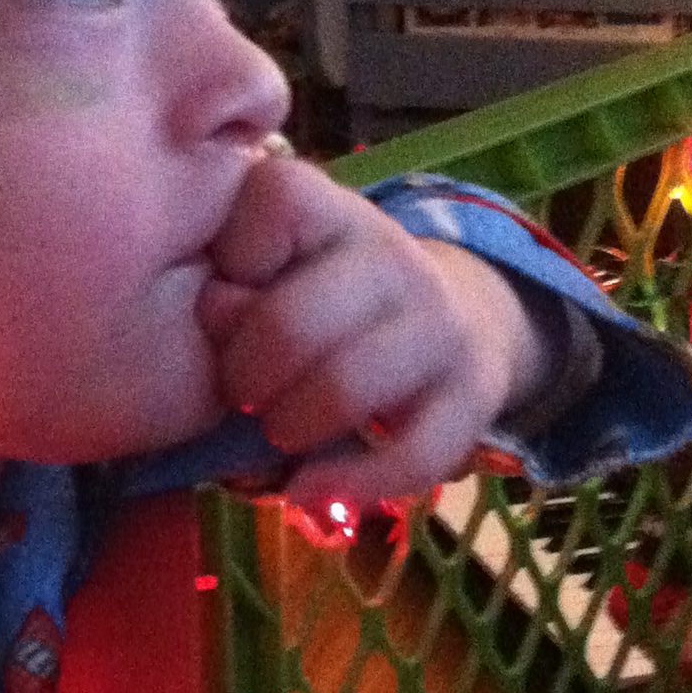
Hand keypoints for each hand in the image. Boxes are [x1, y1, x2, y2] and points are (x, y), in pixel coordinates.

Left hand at [200, 151, 554, 518]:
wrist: (444, 319)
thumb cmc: (318, 298)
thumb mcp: (263, 267)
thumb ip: (225, 277)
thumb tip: (215, 308)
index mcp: (326, 207)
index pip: (273, 201)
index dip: (228, 266)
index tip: (225, 300)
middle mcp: (391, 252)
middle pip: (290, 326)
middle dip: (244, 376)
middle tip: (241, 393)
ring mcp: (439, 319)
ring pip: (345, 390)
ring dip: (290, 428)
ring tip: (278, 429)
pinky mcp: (475, 389)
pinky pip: (411, 455)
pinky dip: (349, 484)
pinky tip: (308, 491)